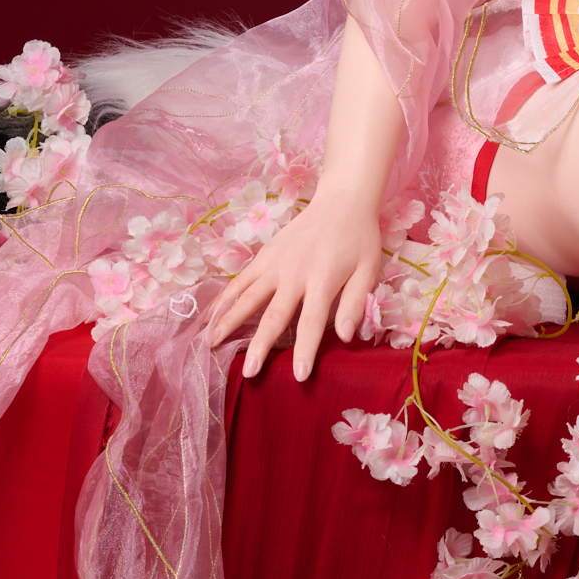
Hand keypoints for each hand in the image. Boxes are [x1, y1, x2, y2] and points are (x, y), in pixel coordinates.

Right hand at [208, 187, 381, 381]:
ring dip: (229, 321)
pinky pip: (241, 280)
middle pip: (273, 315)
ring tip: (211, 344)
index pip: (313, 322)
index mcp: (323, 280)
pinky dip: (224, 297)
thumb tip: (345, 337)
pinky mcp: (265, 256)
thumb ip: (355, 303)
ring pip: (247, 297)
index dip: (305, 350)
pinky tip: (210, 315)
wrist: (342, 202)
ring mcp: (275, 264)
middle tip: (248, 372)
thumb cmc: (359, 240)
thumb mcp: (368, 270)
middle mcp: (295, 273)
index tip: (298, 376)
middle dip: (260, 345)